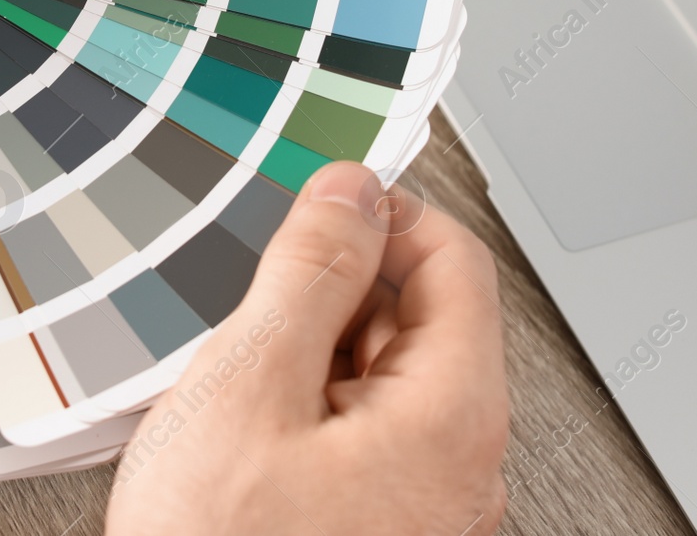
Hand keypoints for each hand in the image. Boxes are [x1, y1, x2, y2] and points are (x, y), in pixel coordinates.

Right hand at [105, 162, 509, 535]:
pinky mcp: (379, 526)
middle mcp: (458, 464)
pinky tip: (244, 428)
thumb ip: (310, 272)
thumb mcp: (250, 384)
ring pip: (384, 375)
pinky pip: (361, 432)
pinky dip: (306, 407)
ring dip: (314, 350)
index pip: (457, 261)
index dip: (388, 213)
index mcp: (451, 417)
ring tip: (238, 379)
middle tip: (257, 298)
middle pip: (423, 317)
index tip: (325, 199)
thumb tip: (350, 193)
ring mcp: (421, 502)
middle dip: (338, 289)